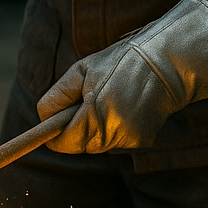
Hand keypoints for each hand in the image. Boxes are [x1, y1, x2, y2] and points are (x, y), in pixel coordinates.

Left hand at [36, 38, 177, 152]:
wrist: (165, 64)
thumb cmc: (120, 62)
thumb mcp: (81, 71)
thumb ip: (57, 97)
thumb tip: (42, 117)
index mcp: (95, 117)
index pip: (62, 143)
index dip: (53, 134)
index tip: (52, 123)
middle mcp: (113, 135)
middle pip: (79, 145)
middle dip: (75, 128)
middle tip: (85, 99)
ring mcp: (129, 141)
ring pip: (96, 144)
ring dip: (94, 129)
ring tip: (106, 100)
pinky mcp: (141, 143)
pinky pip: (114, 141)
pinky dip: (112, 129)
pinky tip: (122, 107)